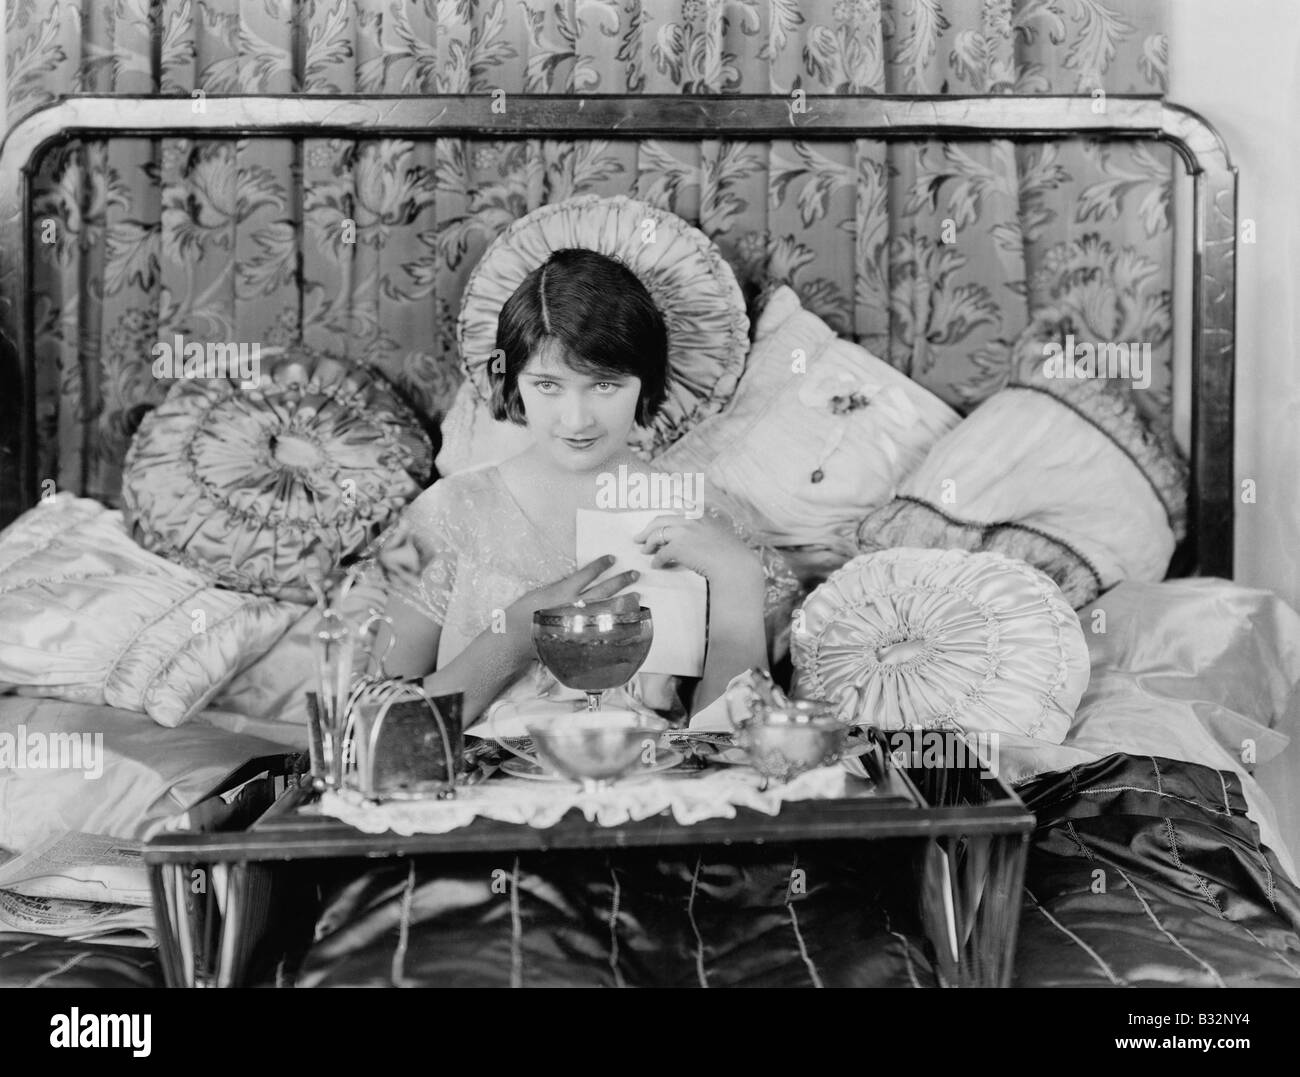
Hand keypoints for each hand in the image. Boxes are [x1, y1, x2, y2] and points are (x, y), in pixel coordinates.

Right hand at [503, 555, 640, 654]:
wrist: (515, 636)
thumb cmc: (524, 612)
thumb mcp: (541, 592)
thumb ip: (561, 588)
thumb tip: (578, 583)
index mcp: (563, 591)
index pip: (586, 574)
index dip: (600, 565)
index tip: (612, 557)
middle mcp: (573, 605)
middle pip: (604, 590)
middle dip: (621, 581)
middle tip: (636, 574)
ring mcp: (578, 622)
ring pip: (606, 609)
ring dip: (623, 601)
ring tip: (638, 596)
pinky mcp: (578, 634)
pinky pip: (600, 628)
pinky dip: (614, 624)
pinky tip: (625, 621)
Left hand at [633, 514, 761, 584]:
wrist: (734, 565)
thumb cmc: (732, 556)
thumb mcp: (721, 536)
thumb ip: (708, 533)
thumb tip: (698, 542)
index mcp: (701, 517)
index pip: (679, 504)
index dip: (665, 509)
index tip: (657, 514)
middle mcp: (690, 521)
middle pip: (660, 520)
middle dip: (647, 529)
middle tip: (639, 538)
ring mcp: (683, 532)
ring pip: (657, 534)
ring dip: (648, 543)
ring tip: (644, 551)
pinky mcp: (678, 547)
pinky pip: (660, 553)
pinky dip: (656, 560)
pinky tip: (656, 565)